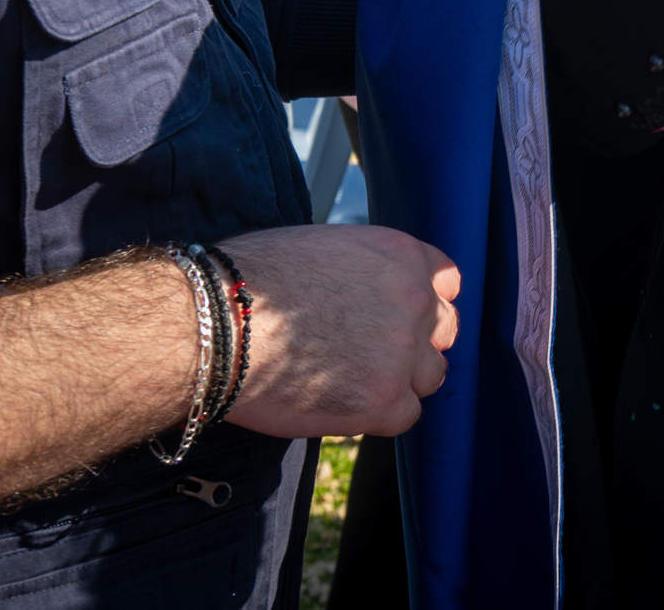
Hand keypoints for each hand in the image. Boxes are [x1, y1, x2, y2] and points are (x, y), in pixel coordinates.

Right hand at [220, 225, 459, 438]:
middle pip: (443, 329)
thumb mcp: (324, 248)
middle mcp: (414, 300)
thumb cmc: (251, 282)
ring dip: (400, 381)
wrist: (218, 325)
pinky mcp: (382, 400)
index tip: (402, 317)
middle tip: (373, 354)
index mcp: (401, 255)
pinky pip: (405, 415)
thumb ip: (365, 271)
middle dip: (416, 342)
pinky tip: (343, 405)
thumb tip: (367, 292)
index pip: (446, 281)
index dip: (424, 302)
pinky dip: (379, 415)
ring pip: (430, 375)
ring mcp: (403, 352)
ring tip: (352, 382)